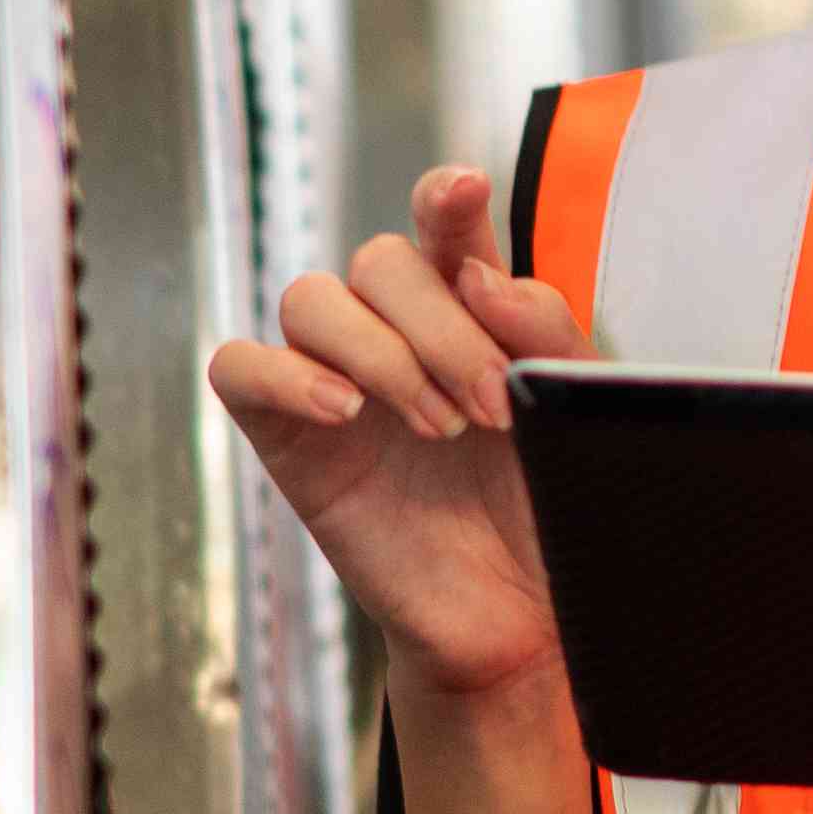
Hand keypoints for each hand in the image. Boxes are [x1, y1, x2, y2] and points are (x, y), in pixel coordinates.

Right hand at [209, 164, 590, 703]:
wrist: (521, 621)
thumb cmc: (549, 513)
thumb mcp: (573, 415)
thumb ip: (545, 336)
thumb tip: (481, 276)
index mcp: (471, 311)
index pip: (443, 226)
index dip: (443, 198)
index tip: (463, 193)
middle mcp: (396, 333)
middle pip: (379, 261)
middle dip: (441, 327)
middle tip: (490, 408)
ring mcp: (335, 380)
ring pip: (310, 298)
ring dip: (379, 353)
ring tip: (437, 427)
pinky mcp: (286, 438)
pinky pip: (239, 367)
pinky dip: (283, 374)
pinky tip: (344, 412)